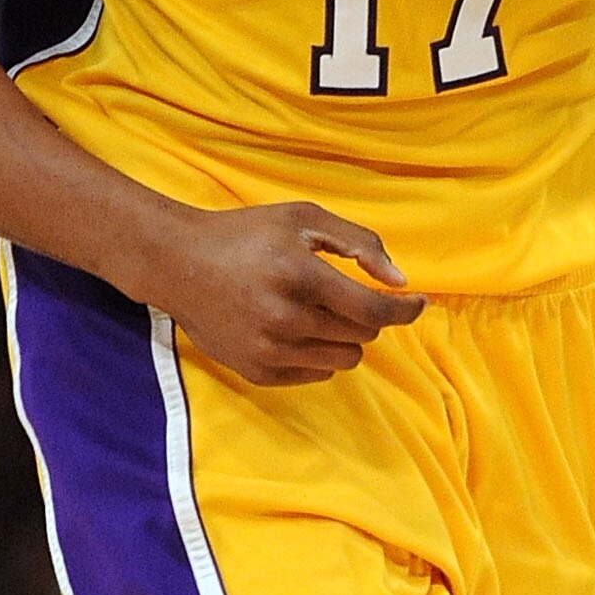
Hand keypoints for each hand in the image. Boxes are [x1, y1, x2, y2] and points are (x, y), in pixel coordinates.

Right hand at [155, 200, 423, 386]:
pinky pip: (316, 375)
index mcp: (301, 276)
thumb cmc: (246, 235)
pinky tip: (294, 329)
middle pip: (362, 337)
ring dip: (344, 338)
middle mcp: (286, 320)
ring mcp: (269, 351)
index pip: (374, 311)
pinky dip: (317, 355)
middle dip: (363, 316)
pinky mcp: (257, 372)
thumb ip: (359, 244)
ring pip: (344, 361)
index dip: (406, 310)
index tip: (418, 302)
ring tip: (317, 311)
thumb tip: (400, 281)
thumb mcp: (303, 219)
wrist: (177, 264)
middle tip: (339, 293)